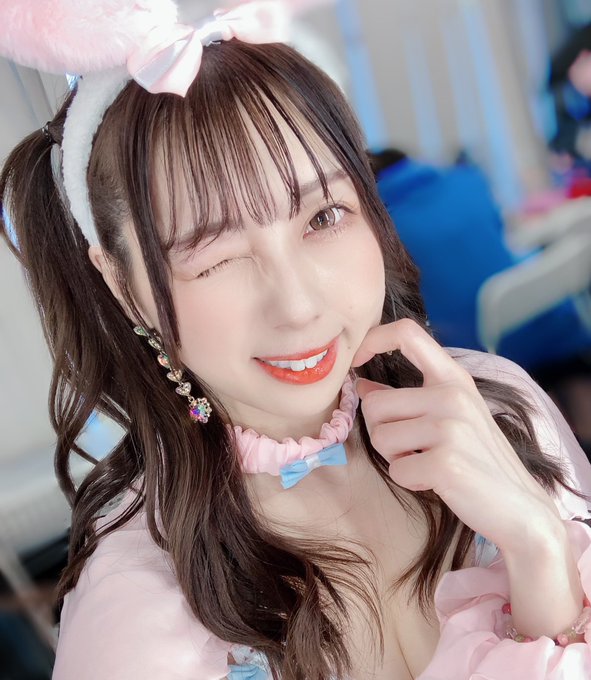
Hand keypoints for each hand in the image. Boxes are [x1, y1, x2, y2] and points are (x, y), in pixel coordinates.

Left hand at [352, 319, 560, 553]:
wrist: (520, 507)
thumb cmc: (478, 458)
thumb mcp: (450, 416)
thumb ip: (408, 398)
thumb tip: (363, 386)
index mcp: (453, 378)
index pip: (407, 333)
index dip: (373, 340)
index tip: (357, 363)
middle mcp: (452, 395)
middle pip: (374, 403)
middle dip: (381, 431)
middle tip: (411, 447)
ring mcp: (450, 428)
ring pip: (380, 437)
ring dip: (395, 457)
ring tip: (427, 462)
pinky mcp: (445, 462)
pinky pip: (396, 469)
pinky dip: (409, 480)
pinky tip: (436, 480)